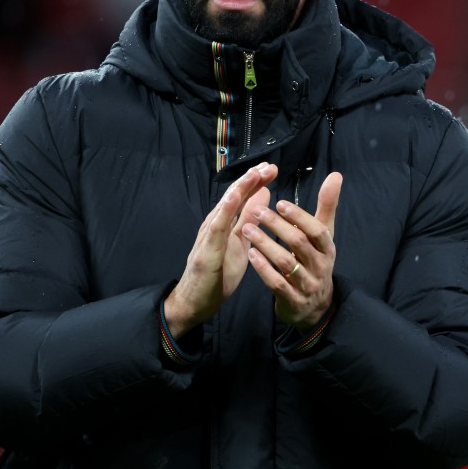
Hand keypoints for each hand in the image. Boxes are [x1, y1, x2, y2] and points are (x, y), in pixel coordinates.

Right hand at [165, 162, 277, 337]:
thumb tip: (264, 195)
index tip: (271, 169)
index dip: (256, 182)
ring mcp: (208, 236)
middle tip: (268, 166)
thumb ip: (249, 219)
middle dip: (251, 180)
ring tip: (254, 174)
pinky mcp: (206, 251)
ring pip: (225, 207)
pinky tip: (233, 198)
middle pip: (234, 196)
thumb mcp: (240, 243)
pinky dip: (224, 211)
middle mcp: (215, 224)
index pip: (241, 197)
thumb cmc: (218, 274)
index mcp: (225, 223)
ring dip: (240, 189)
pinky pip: (216, 228)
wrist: (196, 302)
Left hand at [242, 171, 342, 330]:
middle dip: (277, 226)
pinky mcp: (293, 300)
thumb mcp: (324, 235)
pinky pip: (277, 284)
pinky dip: (263, 269)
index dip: (299, 217)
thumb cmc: (315, 261)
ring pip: (286, 263)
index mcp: (327, 249)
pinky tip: (250, 254)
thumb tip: (336, 174)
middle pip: (299, 244)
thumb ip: (327, 205)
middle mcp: (320, 266)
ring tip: (247, 229)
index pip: (317, 230)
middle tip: (256, 211)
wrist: (314, 306)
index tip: (280, 203)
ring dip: (265, 244)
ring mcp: (307, 285)